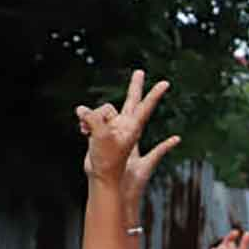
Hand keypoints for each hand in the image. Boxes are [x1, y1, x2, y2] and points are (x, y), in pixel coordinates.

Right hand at [77, 70, 172, 186]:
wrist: (100, 176)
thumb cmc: (107, 160)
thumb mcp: (100, 136)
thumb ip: (92, 118)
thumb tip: (82, 109)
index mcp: (133, 127)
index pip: (145, 106)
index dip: (154, 94)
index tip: (166, 83)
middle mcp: (125, 125)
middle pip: (131, 101)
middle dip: (135, 86)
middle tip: (140, 72)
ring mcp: (114, 127)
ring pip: (102, 110)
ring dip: (91, 117)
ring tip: (87, 131)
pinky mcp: (102, 131)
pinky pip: (92, 118)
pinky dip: (85, 122)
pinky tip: (82, 131)